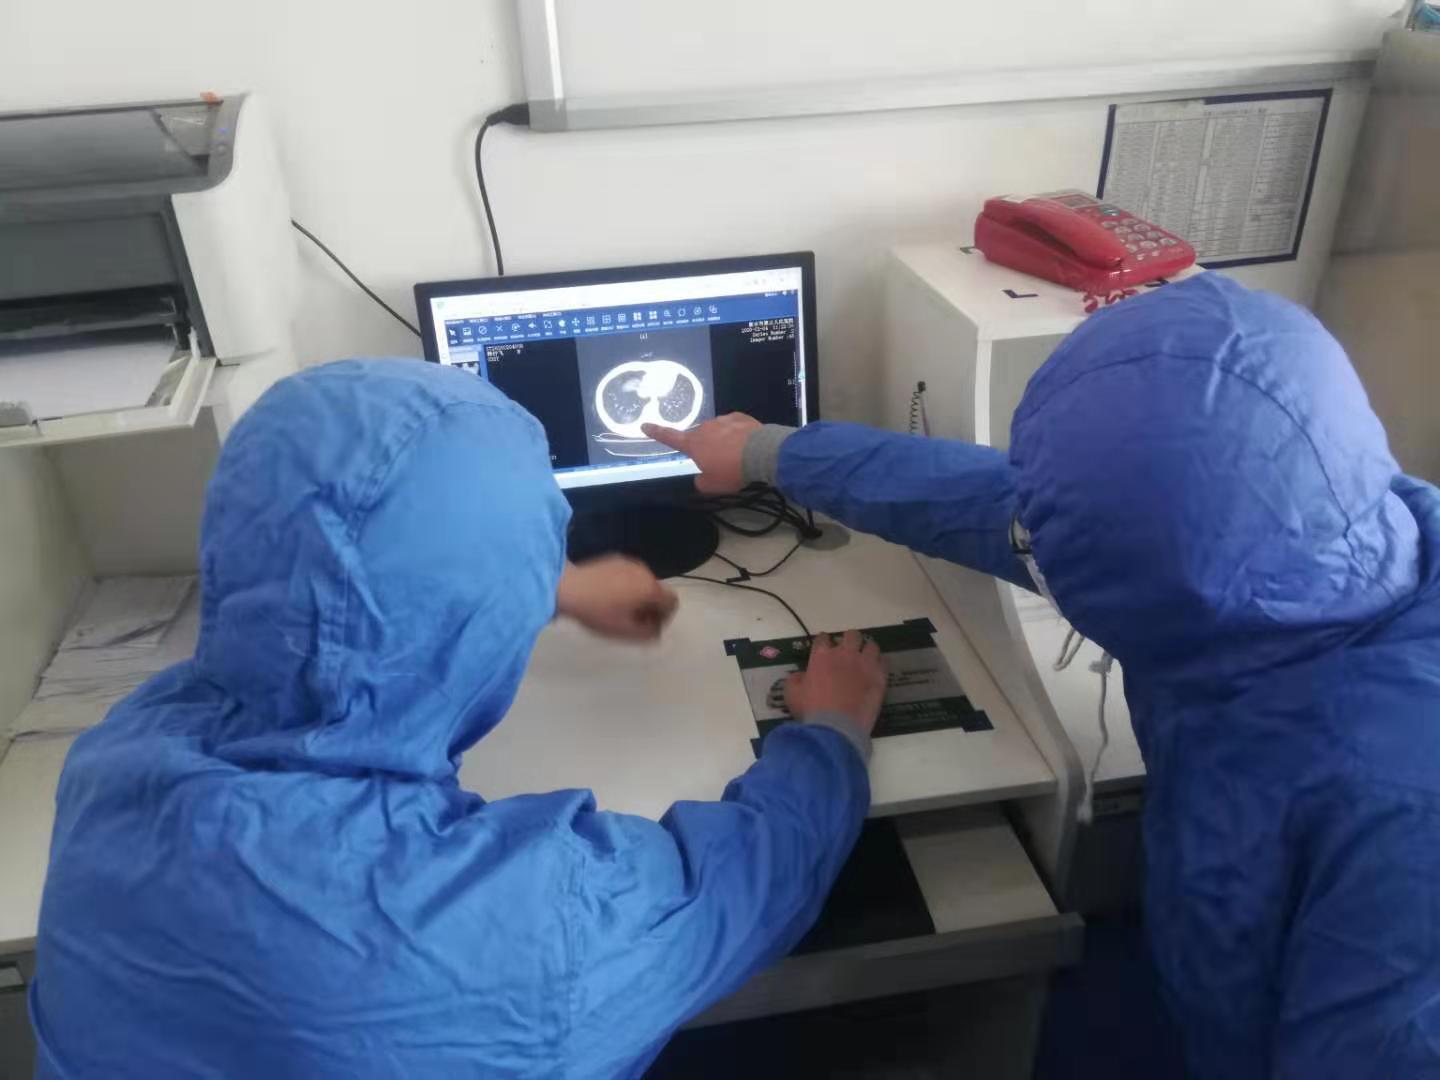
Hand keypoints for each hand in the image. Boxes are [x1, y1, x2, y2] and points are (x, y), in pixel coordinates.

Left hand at [556, 556, 678, 641]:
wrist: (568, 588)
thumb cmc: (598, 612)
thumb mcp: (625, 631)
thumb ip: (648, 634)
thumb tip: (657, 631)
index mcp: (651, 589)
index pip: (672, 602)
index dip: (665, 617)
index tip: (651, 626)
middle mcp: (644, 572)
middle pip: (657, 591)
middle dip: (650, 607)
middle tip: (634, 621)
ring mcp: (629, 563)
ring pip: (642, 582)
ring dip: (638, 596)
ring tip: (619, 609)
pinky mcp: (614, 559)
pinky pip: (629, 575)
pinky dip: (626, 586)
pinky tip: (609, 596)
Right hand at [641, 413, 760, 494]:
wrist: (762, 453)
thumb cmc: (732, 471)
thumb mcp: (712, 485)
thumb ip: (701, 481)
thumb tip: (701, 476)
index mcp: (694, 444)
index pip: (670, 437)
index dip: (656, 432)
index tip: (645, 424)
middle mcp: (705, 428)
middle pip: (700, 438)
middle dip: (707, 447)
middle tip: (721, 462)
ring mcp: (723, 420)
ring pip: (718, 431)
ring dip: (724, 441)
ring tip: (738, 455)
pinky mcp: (740, 417)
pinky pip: (734, 426)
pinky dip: (738, 435)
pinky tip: (747, 445)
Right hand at [784, 630, 886, 735]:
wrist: (836, 727)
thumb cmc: (811, 710)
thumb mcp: (792, 694)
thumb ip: (795, 679)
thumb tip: (800, 675)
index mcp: (822, 656)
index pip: (823, 638)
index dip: (824, 642)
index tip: (824, 648)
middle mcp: (845, 654)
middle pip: (851, 635)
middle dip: (849, 640)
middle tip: (848, 651)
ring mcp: (865, 664)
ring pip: (871, 645)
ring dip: (867, 650)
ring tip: (865, 658)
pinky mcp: (879, 677)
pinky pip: (883, 661)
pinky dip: (879, 664)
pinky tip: (876, 670)